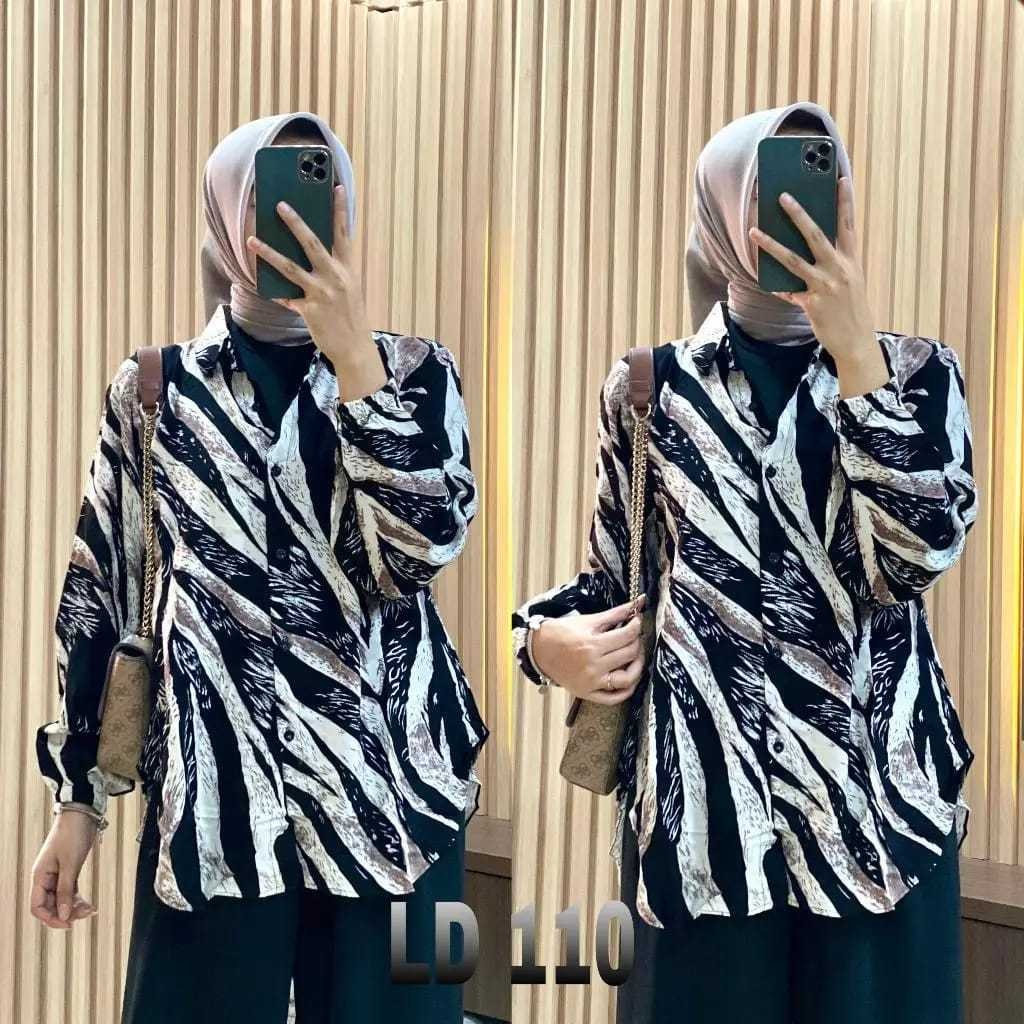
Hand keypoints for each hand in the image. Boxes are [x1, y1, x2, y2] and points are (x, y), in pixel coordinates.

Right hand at [30, 813, 99, 929]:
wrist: (82, 813)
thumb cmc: (73, 834)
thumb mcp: (70, 864)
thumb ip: (66, 890)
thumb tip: (64, 916)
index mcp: (40, 876)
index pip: (37, 907)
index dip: (51, 918)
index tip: (69, 924)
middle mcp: (45, 877)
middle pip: (50, 905)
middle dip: (66, 913)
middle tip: (86, 914)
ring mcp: (57, 874)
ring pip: (61, 900)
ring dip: (74, 907)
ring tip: (91, 910)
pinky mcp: (68, 870)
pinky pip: (69, 891)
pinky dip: (78, 898)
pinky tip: (88, 904)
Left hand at [245, 185, 386, 401]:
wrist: (354, 348)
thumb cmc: (351, 319)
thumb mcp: (349, 291)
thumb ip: (334, 273)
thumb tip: (313, 257)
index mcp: (347, 271)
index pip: (343, 234)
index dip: (340, 210)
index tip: (337, 188)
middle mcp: (335, 278)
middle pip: (312, 243)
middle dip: (295, 222)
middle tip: (280, 205)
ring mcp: (321, 293)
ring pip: (290, 267)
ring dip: (268, 251)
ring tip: (251, 239)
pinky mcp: (308, 309)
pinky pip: (286, 297)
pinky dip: (275, 292)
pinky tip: (261, 285)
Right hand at [532, 594, 648, 704]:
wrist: (538, 650)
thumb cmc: (560, 633)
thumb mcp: (588, 620)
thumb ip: (615, 614)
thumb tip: (637, 603)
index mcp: (592, 645)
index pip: (627, 636)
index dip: (636, 626)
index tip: (636, 621)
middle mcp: (592, 666)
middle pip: (629, 654)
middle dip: (637, 642)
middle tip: (635, 636)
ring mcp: (591, 682)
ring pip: (627, 679)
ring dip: (638, 666)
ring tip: (636, 656)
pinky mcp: (587, 693)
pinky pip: (613, 698)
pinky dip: (626, 690)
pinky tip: (629, 678)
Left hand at [748, 175, 889, 397]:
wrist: (856, 342)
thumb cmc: (851, 312)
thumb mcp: (850, 284)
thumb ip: (834, 267)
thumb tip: (812, 254)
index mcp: (851, 262)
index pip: (848, 225)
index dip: (845, 202)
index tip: (841, 179)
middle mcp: (839, 270)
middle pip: (816, 235)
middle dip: (798, 214)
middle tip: (783, 196)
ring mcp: (824, 286)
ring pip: (793, 259)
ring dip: (771, 244)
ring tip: (755, 231)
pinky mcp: (811, 304)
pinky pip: (788, 291)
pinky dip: (777, 286)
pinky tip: (766, 281)